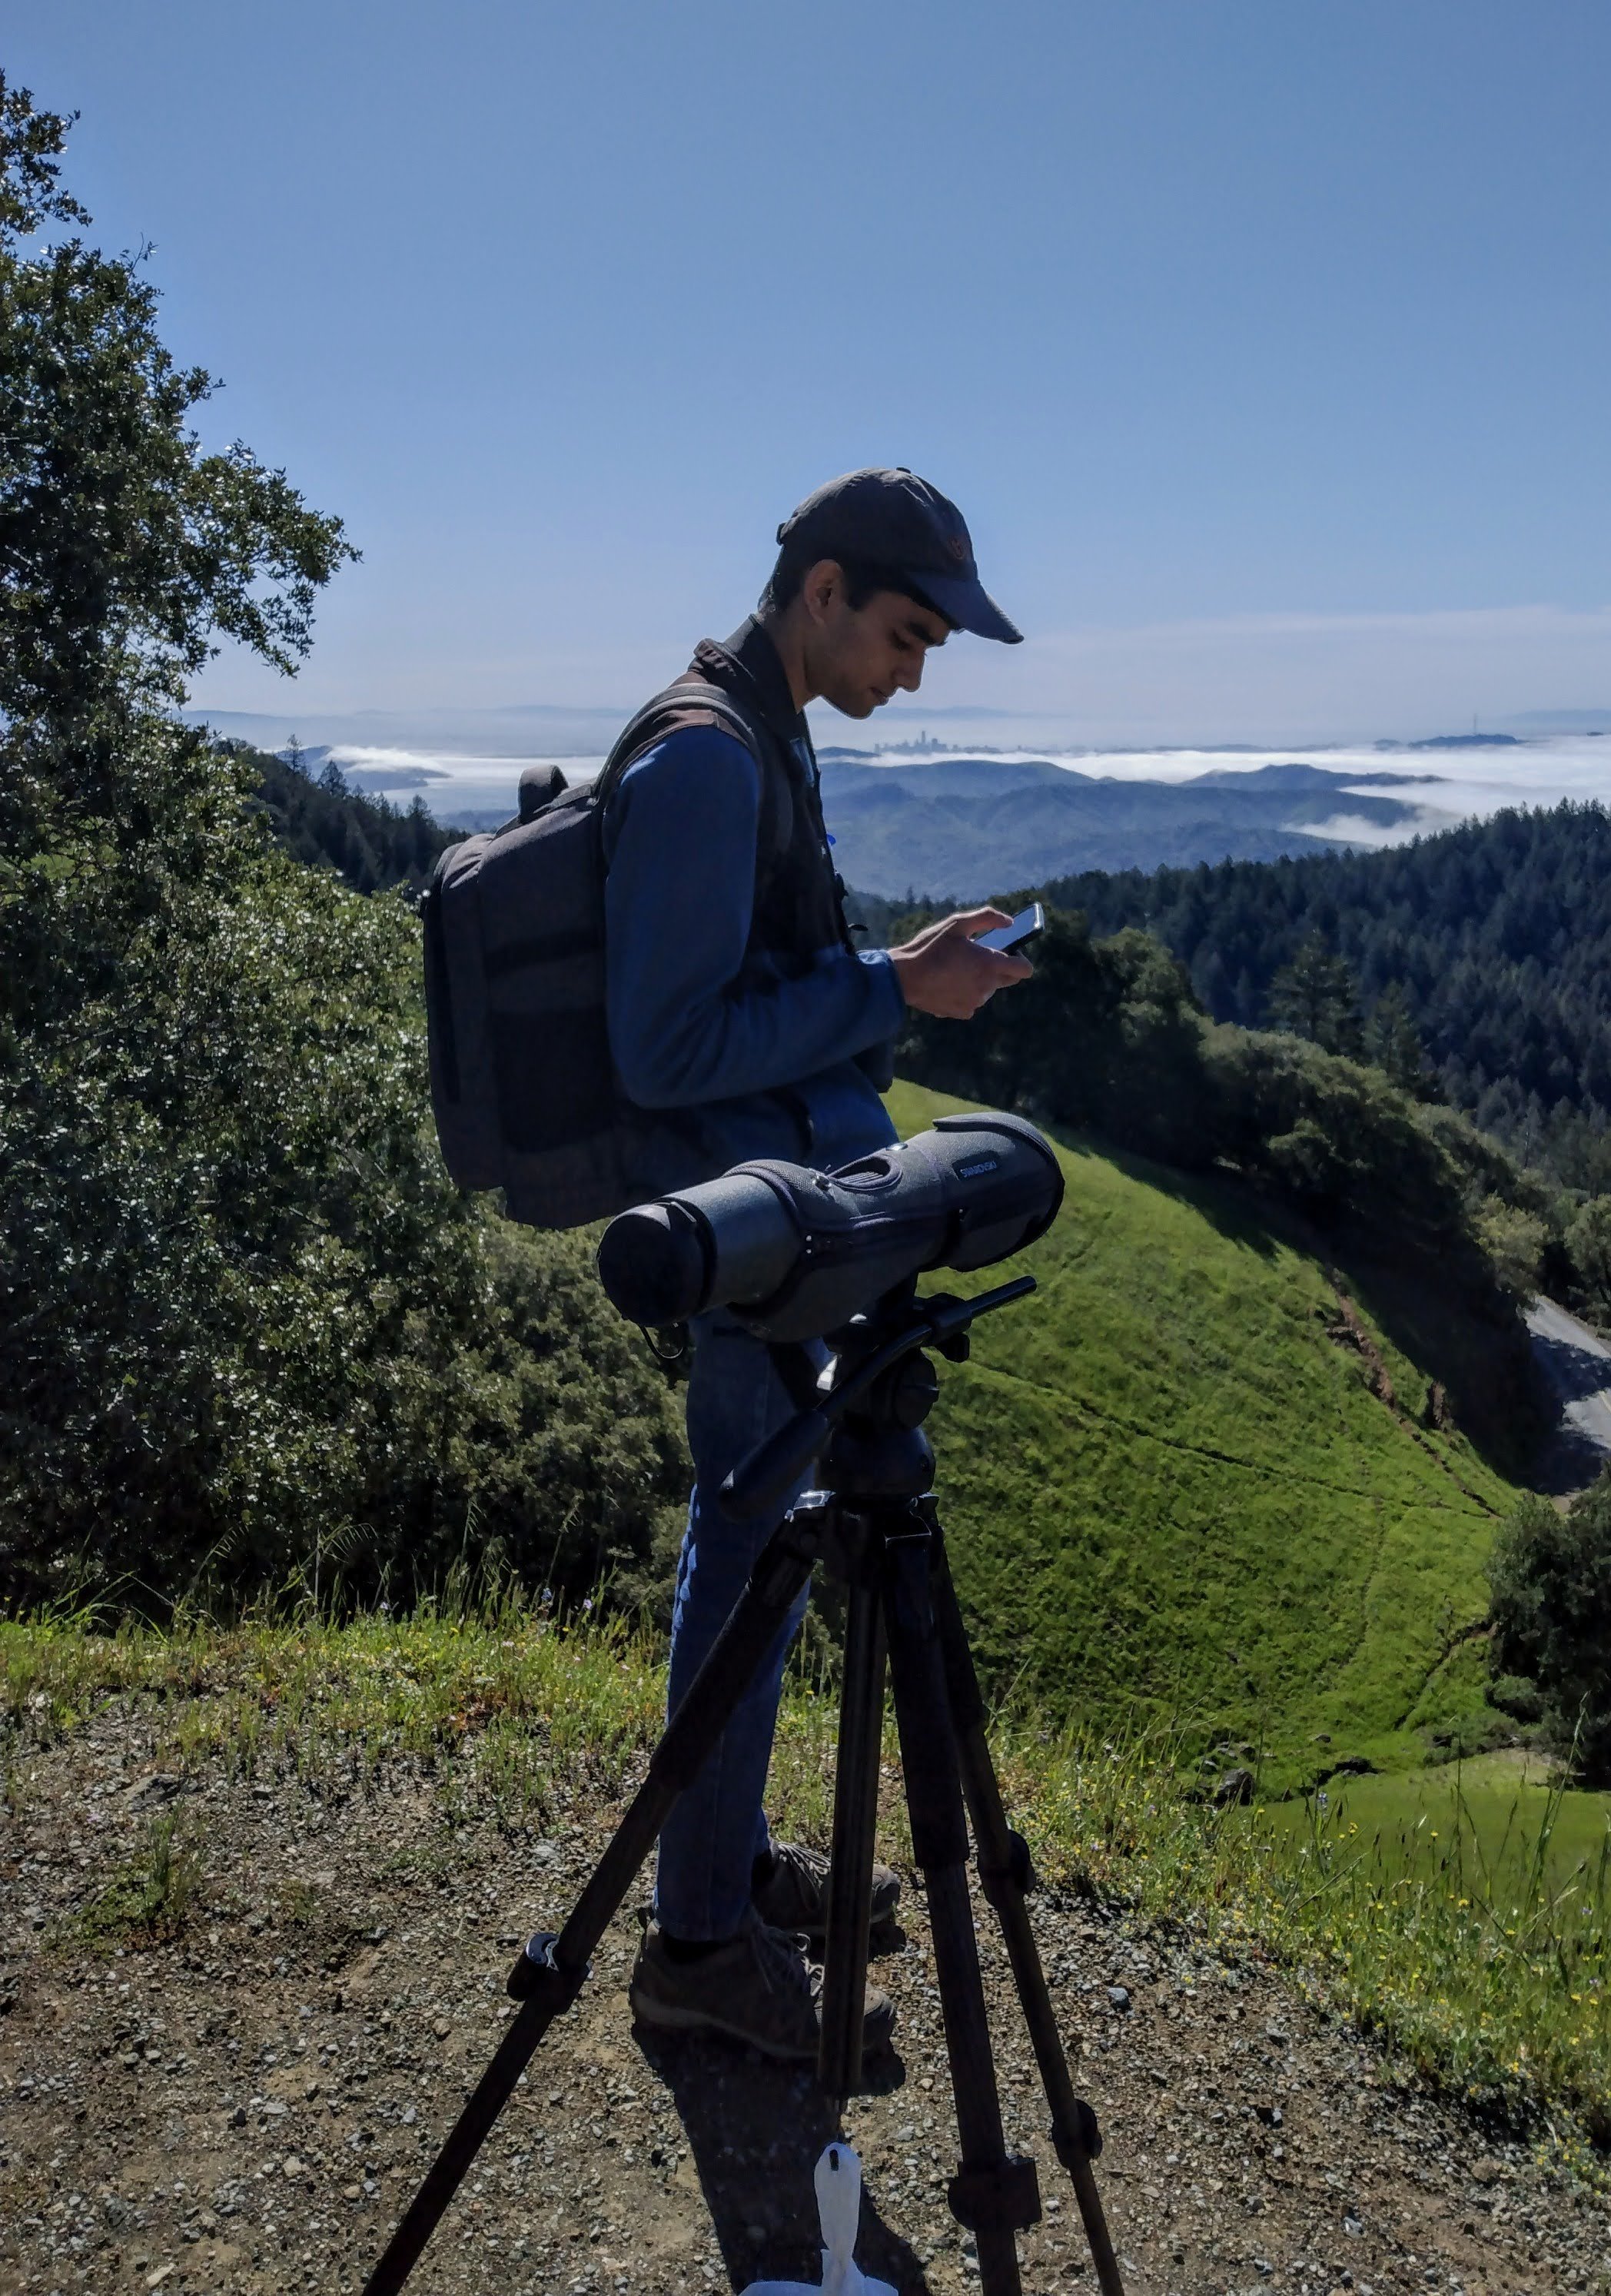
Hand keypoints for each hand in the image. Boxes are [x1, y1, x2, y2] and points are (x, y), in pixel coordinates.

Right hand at [887, 908, 1035, 1019]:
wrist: (903, 978)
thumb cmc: (930, 947)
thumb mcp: (957, 923)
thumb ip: (987, 917)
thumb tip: (1010, 922)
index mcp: (990, 964)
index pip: (1024, 969)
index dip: (1020, 959)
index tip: (1009, 952)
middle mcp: (987, 986)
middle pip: (1008, 980)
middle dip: (1000, 968)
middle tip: (978, 957)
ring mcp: (976, 1002)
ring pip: (988, 990)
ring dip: (980, 980)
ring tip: (956, 969)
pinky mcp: (963, 1012)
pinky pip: (973, 1001)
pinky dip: (965, 993)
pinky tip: (948, 983)